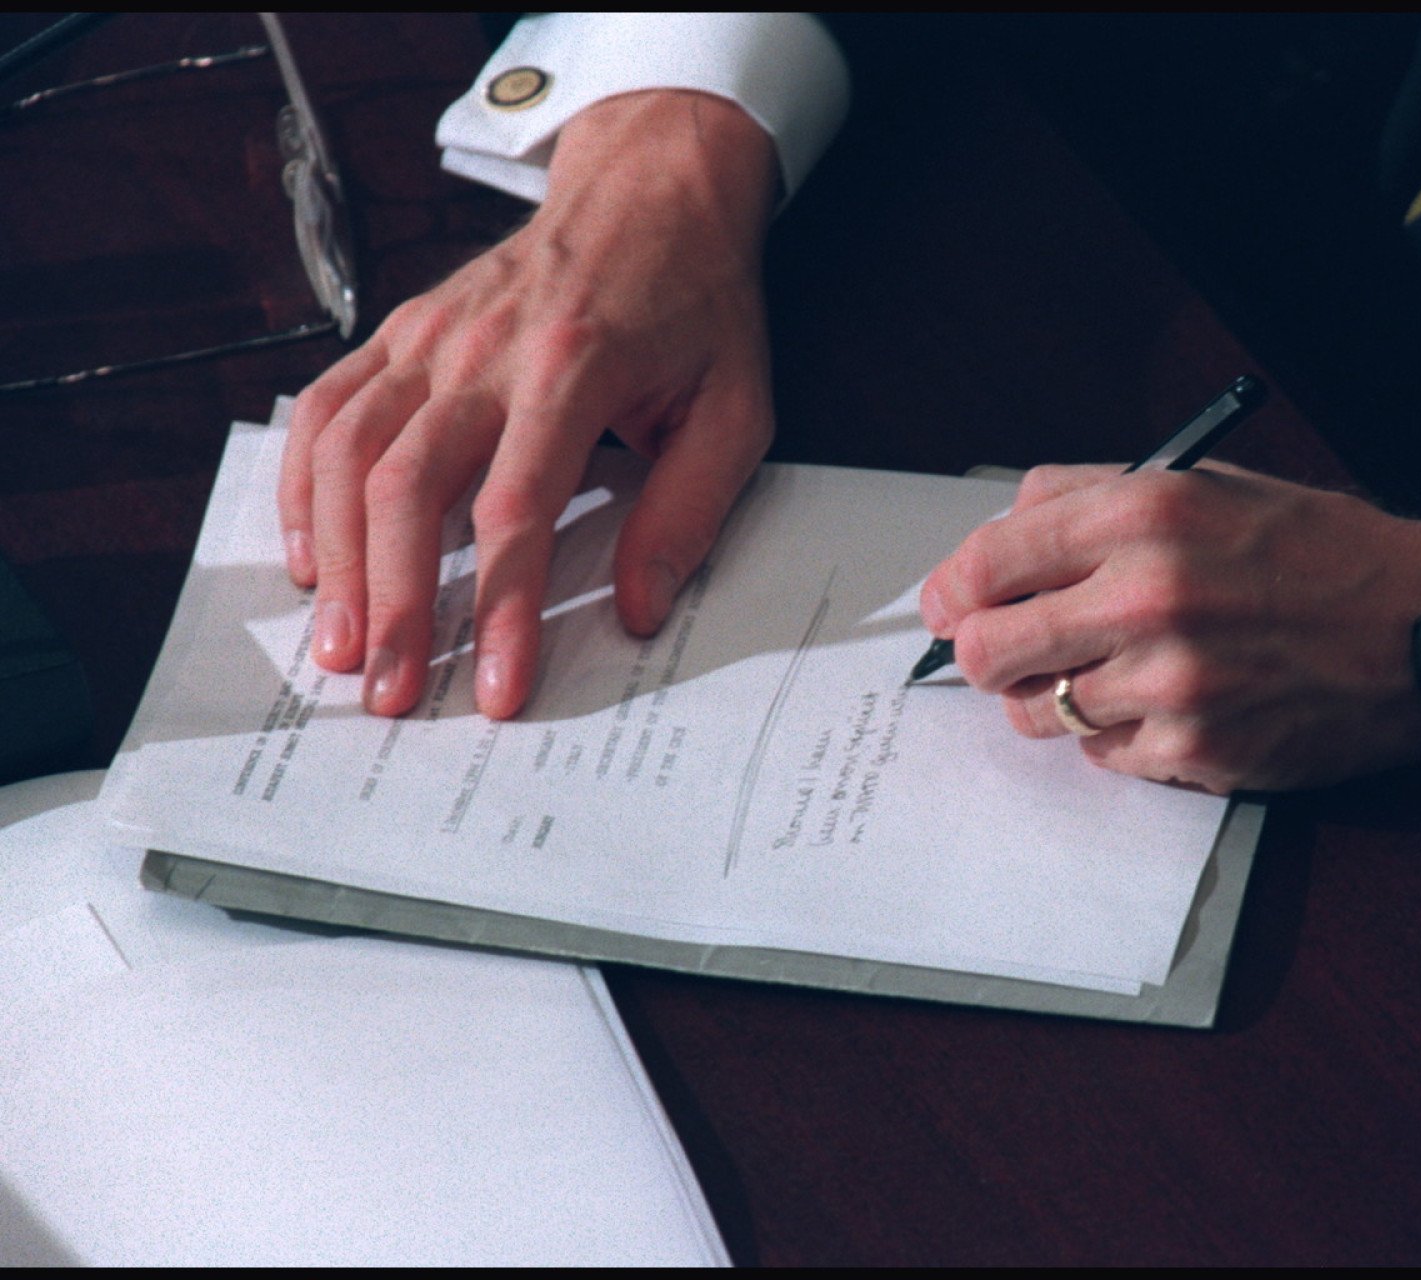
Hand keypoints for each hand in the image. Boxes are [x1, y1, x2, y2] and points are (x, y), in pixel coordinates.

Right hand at [279, 89, 780, 718]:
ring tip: (341, 647)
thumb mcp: (736, 407)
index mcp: (571, 369)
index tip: (498, 689)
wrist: (651, 187)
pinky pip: (325, 410)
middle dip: (395, 603)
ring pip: (348, 453)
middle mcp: (481, 350)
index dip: (500, 608)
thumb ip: (689, 509)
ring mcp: (428, 335)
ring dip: (337, 558)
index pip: (516, 510)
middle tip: (392, 693)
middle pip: (408, 489)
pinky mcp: (400, 331)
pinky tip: (312, 555)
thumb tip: (637, 609)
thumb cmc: (697, 304)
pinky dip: (305, 486)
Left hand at [919, 463, 1420, 793]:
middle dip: (985, 654)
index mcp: (1142, 515)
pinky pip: (1103, 756)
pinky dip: (1118, 736)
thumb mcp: (1203, 486)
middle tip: (1009, 652)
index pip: (987, 560)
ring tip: (1106, 674)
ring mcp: (1170, 685)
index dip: (951, 590)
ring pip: (1038, 713)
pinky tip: (1166, 705)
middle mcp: (1147, 597)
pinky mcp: (1196, 752)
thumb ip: (1088, 495)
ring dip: (1054, 698)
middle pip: (987, 650)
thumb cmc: (1314, 551)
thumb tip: (996, 533)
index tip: (949, 605)